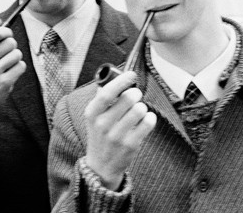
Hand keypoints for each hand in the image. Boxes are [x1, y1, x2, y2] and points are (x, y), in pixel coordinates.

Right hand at [0, 23, 25, 116]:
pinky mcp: (3, 84)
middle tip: (4, 52)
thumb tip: (0, 22)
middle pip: (10, 43)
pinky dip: (17, 68)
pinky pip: (21, 66)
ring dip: (14, 58)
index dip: (5, 31)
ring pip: (17, 54)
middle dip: (10, 46)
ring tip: (5, 64)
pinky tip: (8, 72)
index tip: (6, 34)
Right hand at [84, 71, 156, 189]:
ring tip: (138, 112)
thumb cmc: (101, 133)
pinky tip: (145, 121)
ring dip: (142, 107)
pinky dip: (150, 118)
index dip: (122, 81)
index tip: (131, 75)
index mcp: (92, 114)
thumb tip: (114, 76)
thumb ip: (102, 97)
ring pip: (140, 109)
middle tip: (135, 96)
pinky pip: (148, 122)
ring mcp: (116, 137)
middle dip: (136, 93)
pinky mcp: (131, 145)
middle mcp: (102, 125)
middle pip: (128, 98)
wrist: (101, 166)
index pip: (107, 93)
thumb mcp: (94, 116)